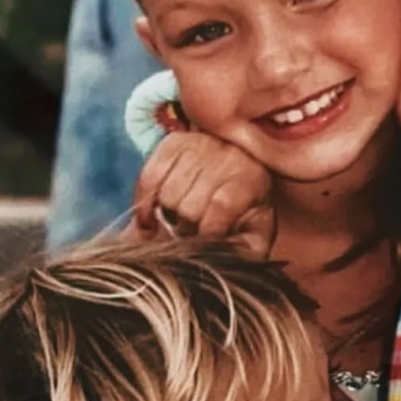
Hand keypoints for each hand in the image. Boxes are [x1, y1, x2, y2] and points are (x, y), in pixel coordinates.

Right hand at [133, 132, 274, 254]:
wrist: (235, 174)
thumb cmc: (244, 213)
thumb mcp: (255, 234)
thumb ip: (246, 250)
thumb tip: (222, 257)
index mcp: (251, 179)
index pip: (221, 206)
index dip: (209, 231)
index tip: (208, 240)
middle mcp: (227, 155)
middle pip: (190, 205)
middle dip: (188, 227)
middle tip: (193, 229)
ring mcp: (200, 145)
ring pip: (167, 194)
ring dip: (169, 215)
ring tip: (181, 218)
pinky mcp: (174, 142)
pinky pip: (149, 177)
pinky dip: (144, 202)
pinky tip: (151, 216)